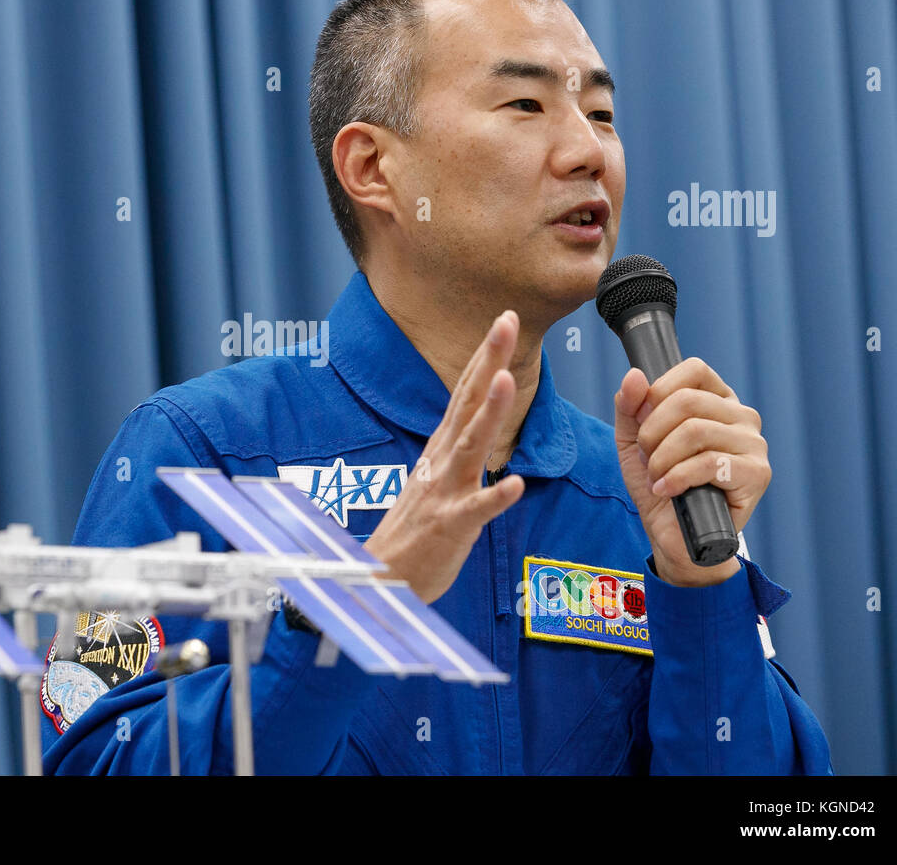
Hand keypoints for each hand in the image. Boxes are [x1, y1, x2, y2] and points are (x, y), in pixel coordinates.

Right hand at [365, 311, 525, 603]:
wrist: (381, 577)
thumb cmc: (414, 531)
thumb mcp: (436, 476)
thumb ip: (457, 446)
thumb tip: (477, 417)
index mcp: (441, 448)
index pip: (464, 391)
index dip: (484, 355)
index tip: (503, 318)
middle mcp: (441, 461)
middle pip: (467, 403)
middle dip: (487, 361)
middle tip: (505, 322)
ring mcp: (444, 492)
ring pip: (469, 447)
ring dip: (488, 414)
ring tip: (505, 380)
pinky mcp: (449, 527)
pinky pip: (475, 512)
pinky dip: (494, 498)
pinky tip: (516, 484)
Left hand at [613, 357, 770, 586]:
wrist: (672, 535)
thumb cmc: (659, 483)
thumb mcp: (633, 441)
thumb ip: (630, 407)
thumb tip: (635, 375)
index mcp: (718, 400)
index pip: (693, 370)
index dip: (658, 392)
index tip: (643, 421)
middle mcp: (742, 416)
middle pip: (687, 401)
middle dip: (652, 433)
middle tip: (648, 459)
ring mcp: (754, 444)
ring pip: (695, 431)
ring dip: (662, 459)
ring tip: (658, 477)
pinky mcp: (757, 474)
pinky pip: (708, 463)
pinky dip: (676, 478)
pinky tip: (667, 490)